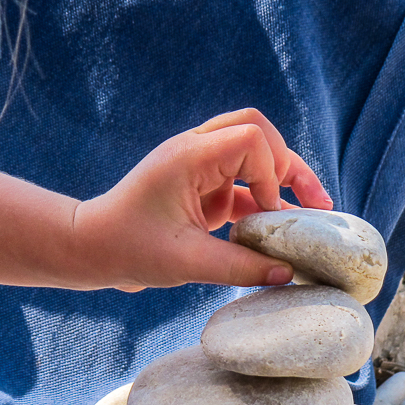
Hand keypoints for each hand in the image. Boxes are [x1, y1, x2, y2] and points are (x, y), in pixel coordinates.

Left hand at [72, 109, 331, 290]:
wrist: (90, 249)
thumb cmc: (128, 249)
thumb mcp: (187, 262)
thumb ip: (240, 267)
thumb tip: (288, 273)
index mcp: (190, 156)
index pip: (251, 139)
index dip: (270, 174)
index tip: (267, 215)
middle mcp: (196, 150)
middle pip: (258, 130)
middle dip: (288, 164)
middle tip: (313, 202)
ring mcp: (199, 166)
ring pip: (254, 152)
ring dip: (282, 178)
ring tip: (314, 208)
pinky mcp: (200, 187)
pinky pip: (242, 183)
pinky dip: (263, 201)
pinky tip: (280, 228)